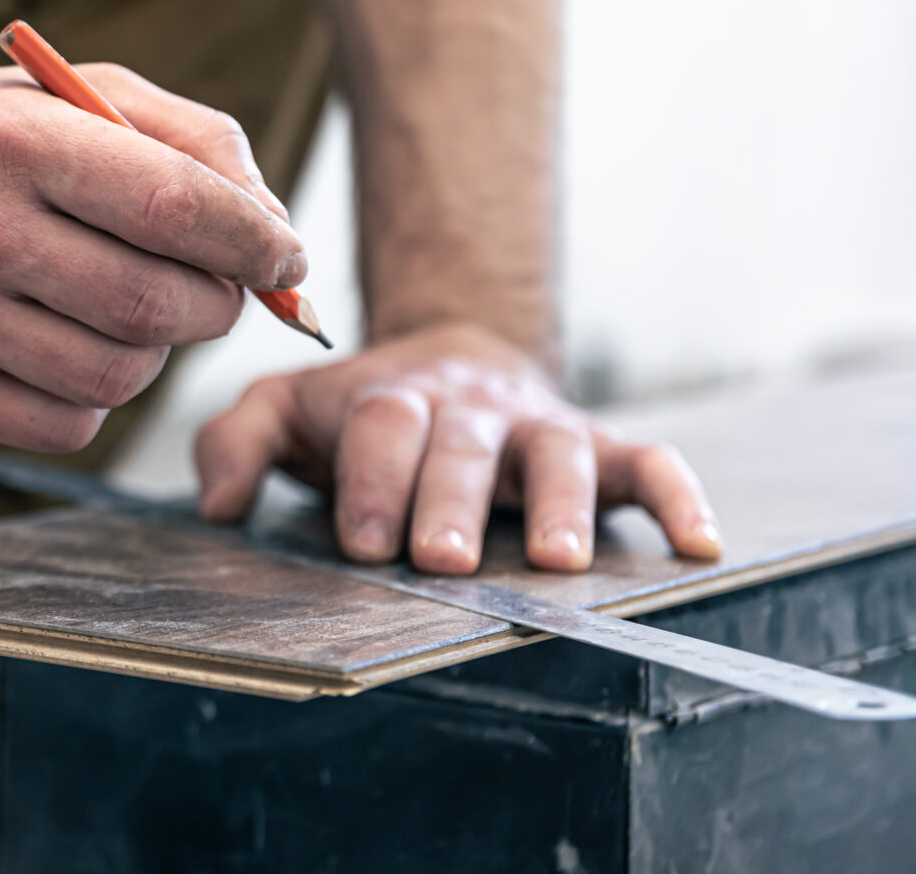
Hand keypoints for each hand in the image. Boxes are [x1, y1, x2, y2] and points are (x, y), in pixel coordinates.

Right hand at [0, 63, 304, 451]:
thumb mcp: (78, 96)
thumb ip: (193, 141)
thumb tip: (277, 234)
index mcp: (13, 137)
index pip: (173, 205)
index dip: (254, 242)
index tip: (286, 259)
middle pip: (155, 303)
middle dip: (214, 303)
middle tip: (211, 287)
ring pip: (119, 376)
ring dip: (153, 352)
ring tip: (127, 309)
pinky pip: (68, 426)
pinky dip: (94, 398)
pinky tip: (68, 345)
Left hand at [192, 323, 722, 572]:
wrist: (447, 355)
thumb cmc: (356, 407)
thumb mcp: (283, 408)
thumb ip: (235, 442)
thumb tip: (216, 505)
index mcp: (389, 398)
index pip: (380, 429)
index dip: (374, 481)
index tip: (365, 543)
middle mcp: (467, 408)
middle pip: (462, 445)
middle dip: (451, 501)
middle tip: (440, 560)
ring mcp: (534, 426)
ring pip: (556, 454)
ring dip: (557, 504)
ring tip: (554, 560)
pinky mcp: (596, 445)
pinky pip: (647, 462)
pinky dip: (677, 497)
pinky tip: (698, 542)